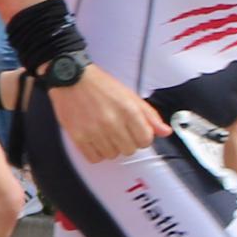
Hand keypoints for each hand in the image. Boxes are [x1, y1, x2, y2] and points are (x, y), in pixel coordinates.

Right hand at [48, 61, 166, 163]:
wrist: (71, 78)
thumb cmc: (100, 85)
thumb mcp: (130, 95)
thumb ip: (149, 115)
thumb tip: (165, 132)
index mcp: (128, 110)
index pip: (145, 140)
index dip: (142, 137)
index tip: (135, 131)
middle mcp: (112, 122)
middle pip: (129, 150)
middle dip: (127, 142)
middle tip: (118, 130)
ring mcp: (94, 131)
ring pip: (112, 155)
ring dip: (110, 147)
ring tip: (104, 133)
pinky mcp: (78, 137)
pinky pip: (94, 158)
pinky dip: (96, 152)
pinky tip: (95, 139)